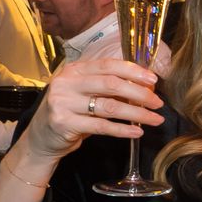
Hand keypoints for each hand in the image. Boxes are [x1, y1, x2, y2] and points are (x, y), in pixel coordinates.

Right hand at [20, 58, 163, 163]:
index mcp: (74, 70)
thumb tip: (146, 86)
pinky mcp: (64, 123)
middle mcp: (67, 83)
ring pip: (110, 106)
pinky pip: (101, 126)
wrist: (42, 137)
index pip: (108, 65)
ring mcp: (63, 102)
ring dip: (138, 114)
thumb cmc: (71, 111)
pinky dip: (123, 129)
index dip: (133, 71)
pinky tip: (138, 132)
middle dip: (140, 94)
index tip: (154, 80)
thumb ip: (108, 86)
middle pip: (111, 84)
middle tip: (158, 103)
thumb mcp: (85, 92)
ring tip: (155, 119)